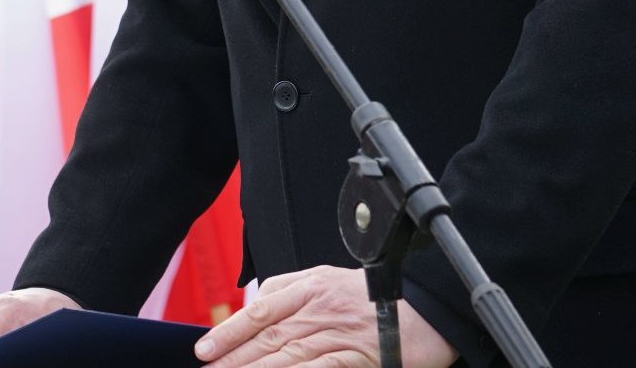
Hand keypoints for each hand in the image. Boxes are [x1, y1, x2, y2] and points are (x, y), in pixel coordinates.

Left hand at [195, 265, 456, 367]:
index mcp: (311, 286)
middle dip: (233, 357)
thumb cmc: (379, 297)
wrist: (430, 309)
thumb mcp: (330, 278)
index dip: (230, 331)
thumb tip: (256, 301)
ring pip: (286, 356)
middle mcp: (320, 308)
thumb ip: (292, 288)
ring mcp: (338, 333)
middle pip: (267, 336)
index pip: (260, 310)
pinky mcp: (356, 357)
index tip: (205, 349)